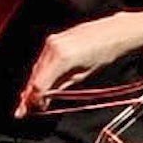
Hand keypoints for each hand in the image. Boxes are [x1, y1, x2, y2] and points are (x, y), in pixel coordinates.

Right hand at [18, 14, 135, 116]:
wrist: (116, 31)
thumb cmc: (106, 52)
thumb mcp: (83, 75)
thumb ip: (61, 87)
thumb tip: (46, 98)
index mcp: (61, 58)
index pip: (39, 84)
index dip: (34, 100)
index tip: (32, 110)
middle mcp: (53, 47)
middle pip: (35, 76)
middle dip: (30, 94)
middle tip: (25, 109)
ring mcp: (53, 41)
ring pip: (37, 68)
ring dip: (34, 83)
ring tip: (32, 98)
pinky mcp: (54, 38)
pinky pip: (43, 59)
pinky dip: (41, 71)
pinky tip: (42, 81)